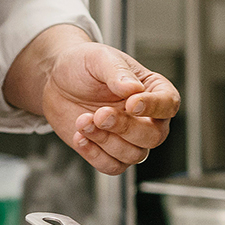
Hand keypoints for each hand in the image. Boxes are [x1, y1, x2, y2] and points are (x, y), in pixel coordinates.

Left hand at [3, 27, 178, 174]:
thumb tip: (134, 89)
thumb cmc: (82, 65)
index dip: (154, 107)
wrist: (55, 81)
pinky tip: (79, 137)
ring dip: (106, 141)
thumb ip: (118, 72)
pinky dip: (95, 155)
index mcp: (152, 89)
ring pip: (133, 154)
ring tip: (82, 121)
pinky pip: (112, 166)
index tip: (131, 104)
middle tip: (100, 114)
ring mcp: (128, 137)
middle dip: (125, 128)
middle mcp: (146, 116)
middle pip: (154, 136)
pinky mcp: (108, 152)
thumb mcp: (99, 58)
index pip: (168, 104)